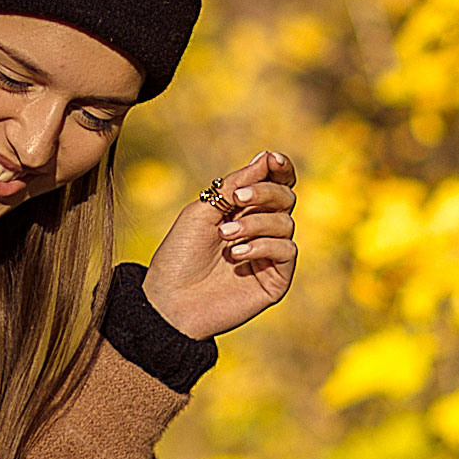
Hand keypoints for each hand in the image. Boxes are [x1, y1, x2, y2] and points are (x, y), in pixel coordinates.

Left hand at [141, 147, 296, 339]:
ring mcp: (270, 255)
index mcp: (244, 211)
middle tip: (236, 199)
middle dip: (264, 192)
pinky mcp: (276, 279)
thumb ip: (234, 185)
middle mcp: (261, 230)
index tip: (272, 159)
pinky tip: (237, 254)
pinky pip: (287, 250)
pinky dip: (263, 245)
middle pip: (286, 198)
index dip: (280, 169)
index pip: (275, 184)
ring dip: (255, 223)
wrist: (171, 300)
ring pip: (286, 223)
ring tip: (226, 236)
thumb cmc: (180, 256)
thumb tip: (265, 158)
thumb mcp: (203, 210)